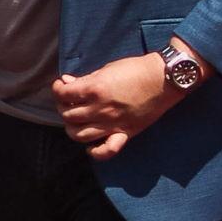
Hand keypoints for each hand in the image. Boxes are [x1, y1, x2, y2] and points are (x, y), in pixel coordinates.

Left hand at [52, 50, 193, 160]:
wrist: (163, 79)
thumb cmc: (135, 69)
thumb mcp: (107, 69)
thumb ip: (86, 79)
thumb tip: (68, 83)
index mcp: (94, 89)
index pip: (63, 94)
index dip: (58, 89)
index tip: (62, 86)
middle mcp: (100, 109)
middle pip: (68, 116)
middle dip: (63, 107)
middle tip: (69, 101)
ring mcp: (112, 124)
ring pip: (79, 135)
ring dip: (72, 128)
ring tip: (76, 120)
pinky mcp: (125, 133)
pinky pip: (106, 150)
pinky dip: (95, 151)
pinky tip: (91, 145)